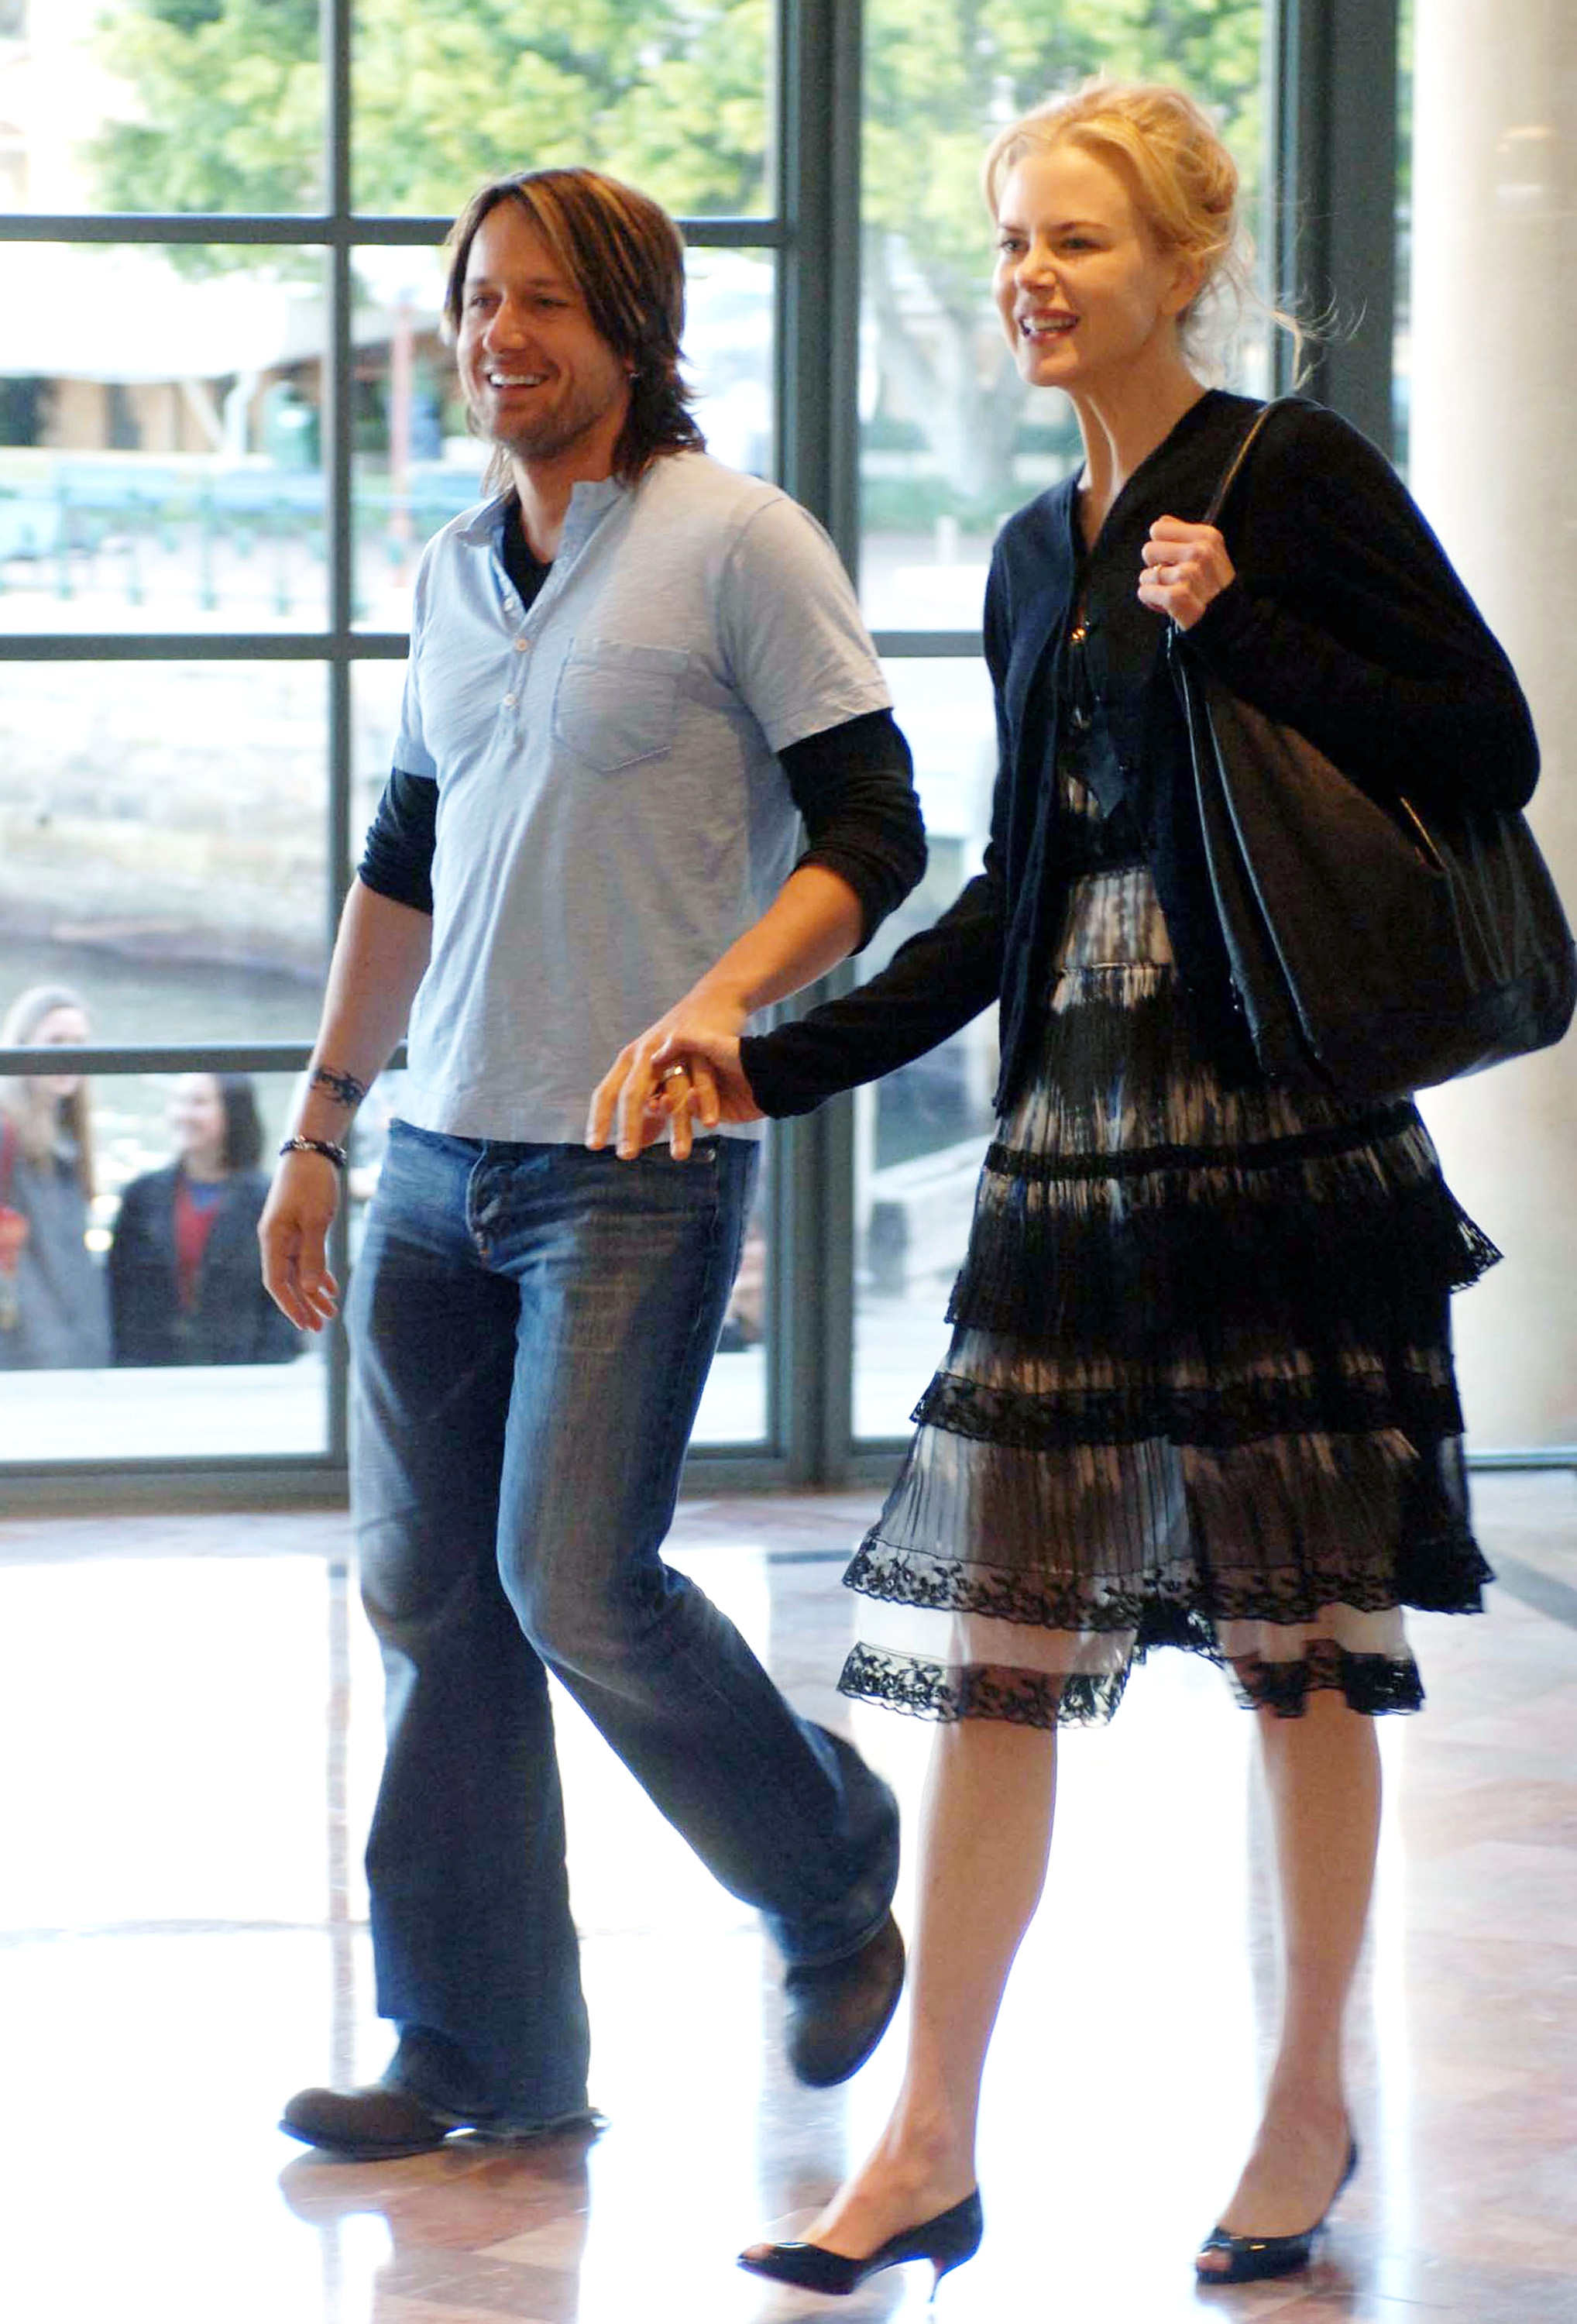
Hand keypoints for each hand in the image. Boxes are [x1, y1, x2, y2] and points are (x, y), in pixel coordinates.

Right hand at [259, 1149, 341, 1329]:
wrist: (310, 1153)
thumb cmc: (311, 1183)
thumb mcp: (315, 1220)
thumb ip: (313, 1255)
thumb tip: (311, 1290)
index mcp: (273, 1239)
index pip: (277, 1281)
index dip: (290, 1305)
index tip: (304, 1324)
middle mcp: (275, 1240)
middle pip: (288, 1281)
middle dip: (303, 1305)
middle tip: (320, 1327)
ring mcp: (286, 1235)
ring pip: (298, 1272)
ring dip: (313, 1292)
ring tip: (330, 1313)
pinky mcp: (298, 1228)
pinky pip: (305, 1258)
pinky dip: (318, 1274)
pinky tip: (331, 1288)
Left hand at [585, 996, 754, 1160]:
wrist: (714, 999)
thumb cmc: (681, 1044)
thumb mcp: (659, 1073)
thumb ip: (650, 1110)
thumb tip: (636, 1145)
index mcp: (629, 1061)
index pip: (605, 1092)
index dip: (598, 1120)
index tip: (594, 1147)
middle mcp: (644, 1052)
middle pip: (631, 1093)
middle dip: (627, 1126)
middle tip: (626, 1156)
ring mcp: (671, 1046)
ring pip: (670, 1090)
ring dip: (676, 1125)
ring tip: (679, 1156)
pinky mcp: (700, 1042)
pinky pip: (702, 1077)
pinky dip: (706, 1102)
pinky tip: (710, 1125)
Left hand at [1138, 515, 1234, 629]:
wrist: (1229, 623)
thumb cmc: (1215, 588)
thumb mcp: (1212, 554)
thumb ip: (1186, 535)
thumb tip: (1162, 520)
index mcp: (1207, 536)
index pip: (1158, 528)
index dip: (1161, 545)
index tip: (1174, 559)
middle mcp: (1199, 552)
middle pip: (1148, 550)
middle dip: (1156, 567)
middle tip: (1174, 579)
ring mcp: (1188, 574)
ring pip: (1146, 574)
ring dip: (1155, 588)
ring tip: (1174, 594)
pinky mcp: (1177, 596)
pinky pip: (1144, 592)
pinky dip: (1151, 601)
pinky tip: (1167, 606)